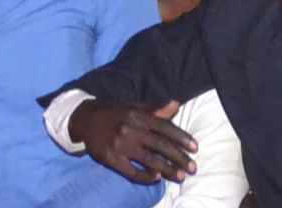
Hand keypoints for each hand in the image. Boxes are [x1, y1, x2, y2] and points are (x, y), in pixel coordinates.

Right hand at [70, 100, 196, 184]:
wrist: (86, 120)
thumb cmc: (115, 113)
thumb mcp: (134, 107)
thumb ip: (156, 110)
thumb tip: (176, 104)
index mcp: (139, 115)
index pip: (165, 127)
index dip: (182, 138)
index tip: (195, 148)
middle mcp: (131, 129)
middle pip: (161, 145)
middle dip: (179, 158)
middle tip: (193, 168)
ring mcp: (121, 145)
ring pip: (149, 160)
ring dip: (167, 169)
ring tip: (180, 177)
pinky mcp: (111, 158)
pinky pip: (131, 171)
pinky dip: (145, 176)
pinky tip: (156, 177)